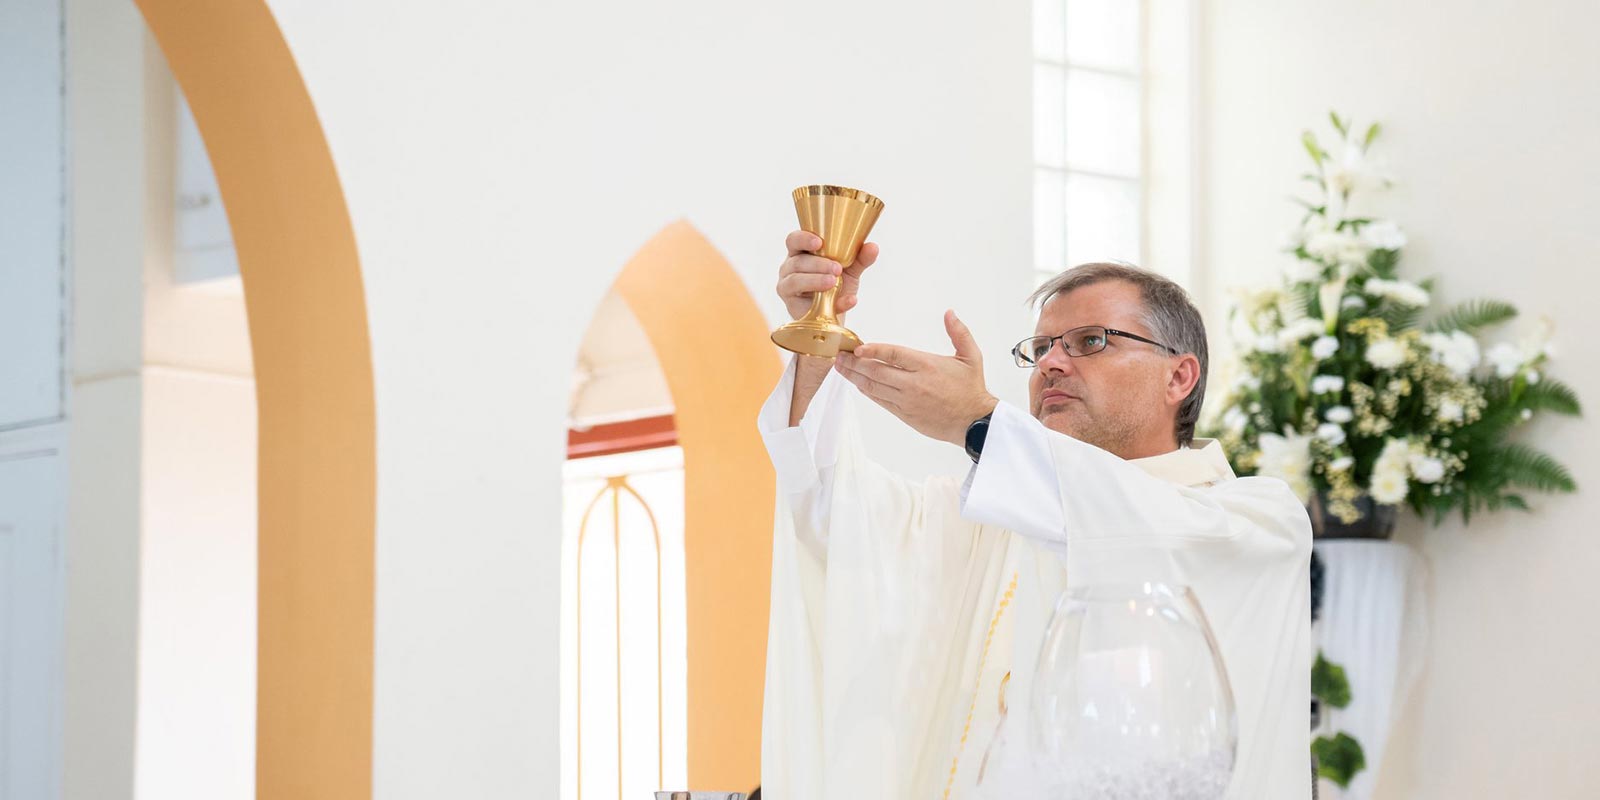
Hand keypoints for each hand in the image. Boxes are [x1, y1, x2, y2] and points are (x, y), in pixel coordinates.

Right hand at [776, 229, 879, 320]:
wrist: (833, 314)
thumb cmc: (836, 285)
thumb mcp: (851, 270)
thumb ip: (860, 258)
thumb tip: (873, 247)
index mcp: (801, 252)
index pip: (794, 240)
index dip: (803, 238)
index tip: (819, 243)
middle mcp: (790, 266)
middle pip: (798, 261)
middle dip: (818, 264)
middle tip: (837, 268)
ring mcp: (787, 285)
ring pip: (796, 280)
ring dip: (816, 280)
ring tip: (834, 282)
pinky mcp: (790, 304)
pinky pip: (804, 303)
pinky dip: (832, 302)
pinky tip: (849, 300)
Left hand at [834, 310, 998, 446]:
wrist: (974, 422)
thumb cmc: (971, 388)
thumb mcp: (971, 357)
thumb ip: (959, 333)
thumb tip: (949, 313)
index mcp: (927, 366)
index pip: (894, 354)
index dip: (874, 350)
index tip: (858, 347)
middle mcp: (914, 383)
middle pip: (877, 371)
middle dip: (854, 363)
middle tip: (839, 355)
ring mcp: (907, 400)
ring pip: (874, 387)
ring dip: (855, 377)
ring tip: (841, 367)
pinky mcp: (904, 414)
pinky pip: (880, 401)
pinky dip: (867, 391)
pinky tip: (858, 383)